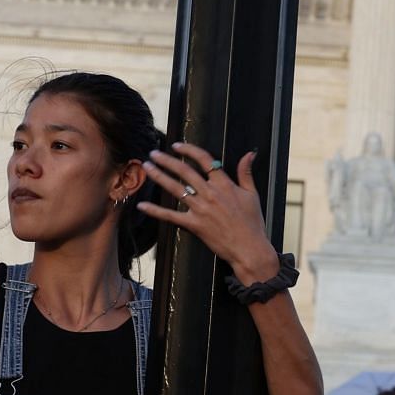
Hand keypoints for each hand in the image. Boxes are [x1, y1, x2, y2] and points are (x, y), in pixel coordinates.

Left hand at [139, 144, 280, 280]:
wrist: (249, 248)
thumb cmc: (253, 223)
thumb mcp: (252, 194)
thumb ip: (246, 172)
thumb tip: (249, 154)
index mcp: (224, 184)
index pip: (204, 160)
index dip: (188, 150)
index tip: (176, 146)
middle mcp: (210, 193)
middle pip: (185, 171)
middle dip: (167, 160)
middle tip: (154, 153)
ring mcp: (200, 209)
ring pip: (175, 188)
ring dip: (159, 176)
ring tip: (147, 167)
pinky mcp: (194, 224)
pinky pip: (171, 216)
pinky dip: (155, 211)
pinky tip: (142, 205)